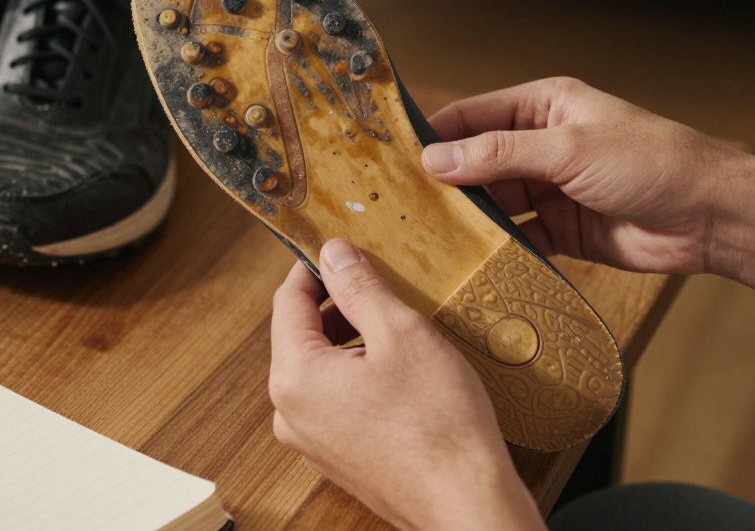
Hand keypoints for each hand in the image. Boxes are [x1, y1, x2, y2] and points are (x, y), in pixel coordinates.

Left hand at [269, 239, 543, 530]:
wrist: (466, 505)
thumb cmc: (439, 429)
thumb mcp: (402, 334)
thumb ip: (360, 287)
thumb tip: (333, 254)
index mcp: (294, 377)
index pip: (288, 301)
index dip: (314, 267)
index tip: (340, 249)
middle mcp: (290, 412)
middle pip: (302, 335)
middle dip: (338, 305)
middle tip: (380, 284)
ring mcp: (311, 439)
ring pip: (321, 367)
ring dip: (352, 340)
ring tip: (398, 329)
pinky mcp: (336, 456)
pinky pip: (336, 399)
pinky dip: (359, 375)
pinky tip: (400, 371)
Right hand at [423, 76, 740, 275]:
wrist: (711, 217)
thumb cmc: (650, 163)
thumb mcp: (569, 150)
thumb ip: (500, 154)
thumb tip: (435, 160)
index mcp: (542, 107)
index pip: (471, 117)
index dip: (432, 136)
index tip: (390, 159)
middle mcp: (540, 144)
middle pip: (475, 163)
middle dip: (441, 184)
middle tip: (396, 208)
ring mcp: (549, 188)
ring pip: (492, 203)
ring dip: (465, 220)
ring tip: (422, 239)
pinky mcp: (560, 230)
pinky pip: (516, 238)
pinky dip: (495, 250)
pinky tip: (467, 264)